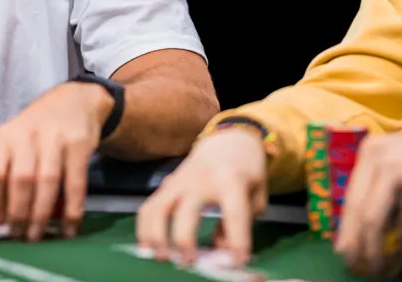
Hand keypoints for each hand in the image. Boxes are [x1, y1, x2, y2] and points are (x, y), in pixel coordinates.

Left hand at [0, 80, 111, 240]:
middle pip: (20, 181)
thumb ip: (2, 171)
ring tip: (36, 236)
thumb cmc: (35, 130)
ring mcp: (55, 138)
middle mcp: (27, 135)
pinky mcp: (79, 144)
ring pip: (46, 182)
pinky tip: (68, 227)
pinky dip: (72, 208)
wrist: (73, 101)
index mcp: (4, 137)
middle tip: (18, 236)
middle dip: (18, 214)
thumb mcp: (11, 141)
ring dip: (41, 214)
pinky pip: (75, 182)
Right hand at [136, 127, 267, 265]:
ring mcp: (180, 181)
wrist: (229, 139)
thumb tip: (222, 251)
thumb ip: (243, 225)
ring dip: (156, 236)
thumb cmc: (246, 171)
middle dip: (184, 240)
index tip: (236, 262)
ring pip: (158, 208)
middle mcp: (202, 180)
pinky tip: (148, 246)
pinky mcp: (168, 184)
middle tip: (188, 262)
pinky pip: (149, 207)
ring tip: (162, 257)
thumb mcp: (256, 196)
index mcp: (232, 181)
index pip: (234, 213)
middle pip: (186, 211)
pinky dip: (145, 228)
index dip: (236, 240)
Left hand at [334, 127, 401, 277]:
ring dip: (377, 248)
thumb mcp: (397, 166)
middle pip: (358, 209)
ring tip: (380, 268)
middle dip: (356, 242)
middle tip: (355, 265)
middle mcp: (377, 157)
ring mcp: (396, 169)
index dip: (346, 227)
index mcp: (368, 150)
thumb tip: (360, 230)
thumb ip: (378, 189)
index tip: (342, 250)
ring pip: (375, 219)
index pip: (351, 196)